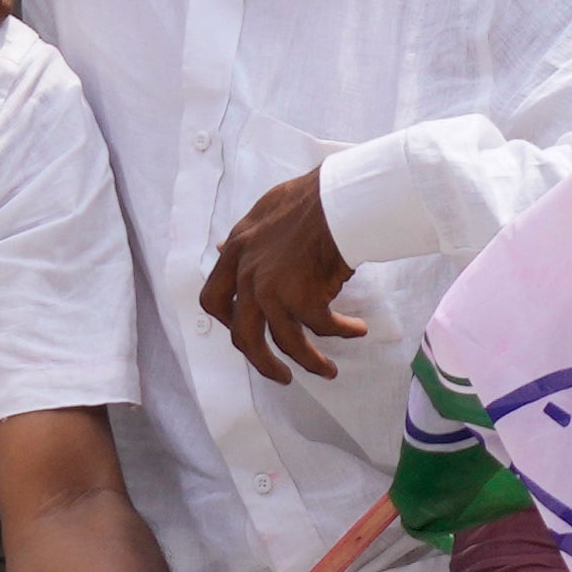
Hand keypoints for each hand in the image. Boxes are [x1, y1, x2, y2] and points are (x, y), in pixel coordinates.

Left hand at [201, 166, 366, 380]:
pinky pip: (323, 327)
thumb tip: (224, 248)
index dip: (227, 321)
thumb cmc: (313, 197)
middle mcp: (248, 275)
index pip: (213, 298)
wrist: (340, 197)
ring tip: (327, 371)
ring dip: (308, 361)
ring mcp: (272, 290)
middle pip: (243, 335)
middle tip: (280, 374)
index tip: (245, 331)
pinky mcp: (302, 299)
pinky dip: (342, 331)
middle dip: (261, 361)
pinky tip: (358, 329)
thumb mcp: (265, 211)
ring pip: (284, 342)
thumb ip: (246, 236)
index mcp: (237, 251)